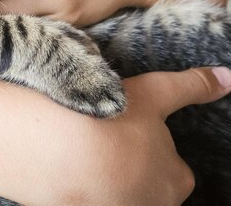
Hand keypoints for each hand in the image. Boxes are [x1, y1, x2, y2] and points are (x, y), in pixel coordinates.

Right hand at [26, 67, 230, 205]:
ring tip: (78, 152)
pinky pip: (89, 198)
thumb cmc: (110, 121)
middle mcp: (154, 204)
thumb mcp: (153, 94)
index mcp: (176, 180)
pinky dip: (80, 188)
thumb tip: (226, 77)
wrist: (57, 151)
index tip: (124, 132)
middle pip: (144, 185)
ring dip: (102, 179)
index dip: (146, 147)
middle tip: (101, 140)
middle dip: (126, 168)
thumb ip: (190, 86)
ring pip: (116, 195)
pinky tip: (66, 168)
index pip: (171, 168)